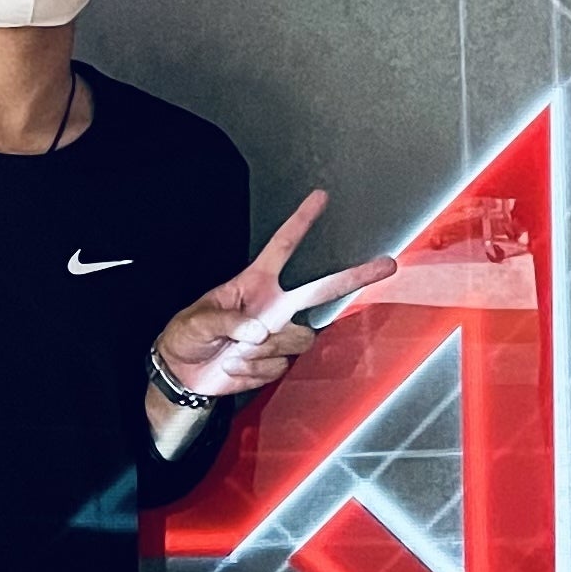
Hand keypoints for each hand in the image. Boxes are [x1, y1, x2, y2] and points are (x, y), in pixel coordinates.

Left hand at [153, 190, 396, 406]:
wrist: (184, 374)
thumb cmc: (186, 337)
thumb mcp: (197, 321)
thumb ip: (229, 321)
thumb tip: (260, 331)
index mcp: (254, 284)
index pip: (282, 247)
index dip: (301, 221)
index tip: (320, 198)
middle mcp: (274, 306)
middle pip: (322, 288)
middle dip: (355, 276)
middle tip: (386, 265)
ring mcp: (278, 334)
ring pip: (300, 338)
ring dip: (266, 350)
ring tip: (233, 352)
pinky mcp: (276, 361)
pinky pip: (279, 366)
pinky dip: (255, 370)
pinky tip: (235, 366)